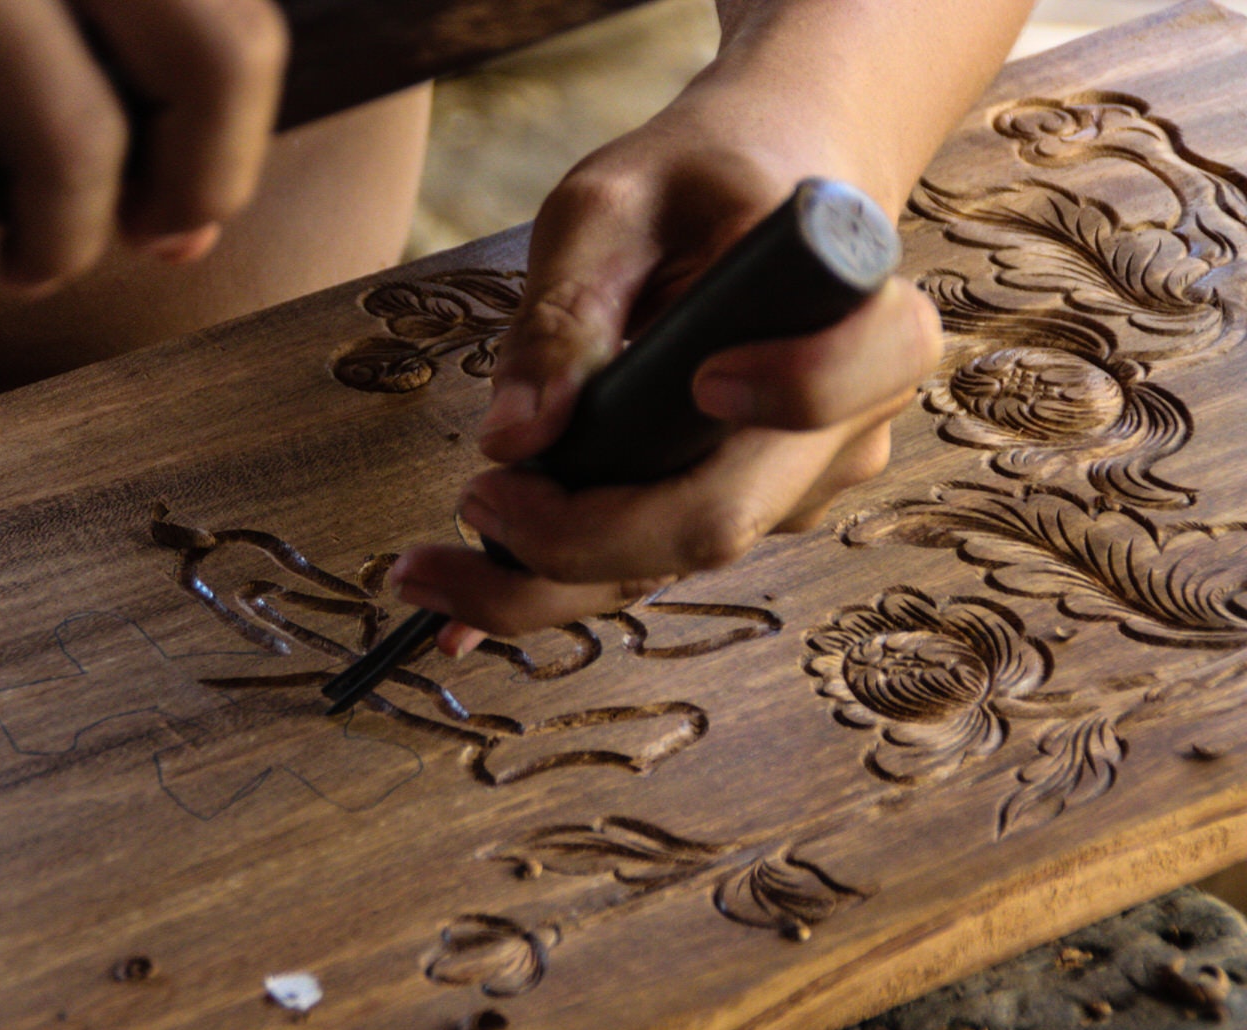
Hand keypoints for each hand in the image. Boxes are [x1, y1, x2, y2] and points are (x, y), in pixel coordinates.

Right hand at [0, 0, 287, 288]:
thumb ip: (107, 49)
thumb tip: (187, 217)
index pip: (239, 21)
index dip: (231, 142)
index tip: (192, 208)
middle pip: (207, 57)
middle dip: (192, 186)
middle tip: (143, 238)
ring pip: (73, 134)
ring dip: (60, 241)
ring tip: (28, 265)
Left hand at [387, 104, 943, 651]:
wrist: (761, 191)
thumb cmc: (693, 184)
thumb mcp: (614, 209)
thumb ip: (569, 310)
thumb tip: (516, 438)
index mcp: (850, 316)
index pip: (839, 384)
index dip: (788, 393)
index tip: (699, 384)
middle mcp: (841, 422)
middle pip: (718, 519)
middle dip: (579, 541)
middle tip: (472, 501)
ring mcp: (796, 482)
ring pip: (669, 565)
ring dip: (544, 583)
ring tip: (427, 569)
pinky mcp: (743, 512)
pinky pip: (650, 563)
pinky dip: (557, 579)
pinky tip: (462, 596)